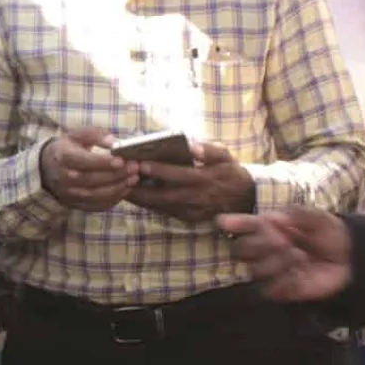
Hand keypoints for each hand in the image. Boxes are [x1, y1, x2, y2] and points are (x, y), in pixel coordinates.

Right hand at [39, 128, 139, 210]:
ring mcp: (67, 194)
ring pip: (94, 195)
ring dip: (117, 189)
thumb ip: (96, 135)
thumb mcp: (77, 135)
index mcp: (62, 157)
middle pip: (91, 180)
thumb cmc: (67, 148)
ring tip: (134, 179)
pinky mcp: (73, 204)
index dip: (103, 163)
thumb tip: (115, 142)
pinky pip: (95, 206)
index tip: (122, 160)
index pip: (83, 162)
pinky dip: (112, 200)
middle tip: (134, 168)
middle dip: (115, 175)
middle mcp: (63, 178)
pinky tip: (125, 190)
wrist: (45, 168)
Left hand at [128, 141, 254, 222]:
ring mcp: (191, 210)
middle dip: (140, 188)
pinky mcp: (187, 218)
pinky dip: (147, 204)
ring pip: (160, 206)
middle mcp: (196, 197)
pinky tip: (133, 196)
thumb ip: (210, 150)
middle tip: (122, 177)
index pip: (179, 174)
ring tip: (121, 186)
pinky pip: (163, 211)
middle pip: (163, 195)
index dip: (159, 170)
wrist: (243, 199)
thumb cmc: (230, 172)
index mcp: (206, 178)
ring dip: (139, 198)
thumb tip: (192, 146)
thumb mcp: (226, 156)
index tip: (140, 162)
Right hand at [217, 207, 351, 301]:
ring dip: (276, 262)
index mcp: (267, 227)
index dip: (231, 224)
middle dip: (260, 244)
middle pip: (239, 250)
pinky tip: (299, 273)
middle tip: (285, 241)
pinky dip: (284, 280)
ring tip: (300, 256)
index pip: (242, 225)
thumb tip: (270, 218)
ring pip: (253, 269)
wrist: (350, 259)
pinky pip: (269, 288)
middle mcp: (262, 248)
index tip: (224, 223)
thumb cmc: (329, 234)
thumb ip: (296, 214)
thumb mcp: (318, 217)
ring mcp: (268, 270)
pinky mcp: (279, 290)